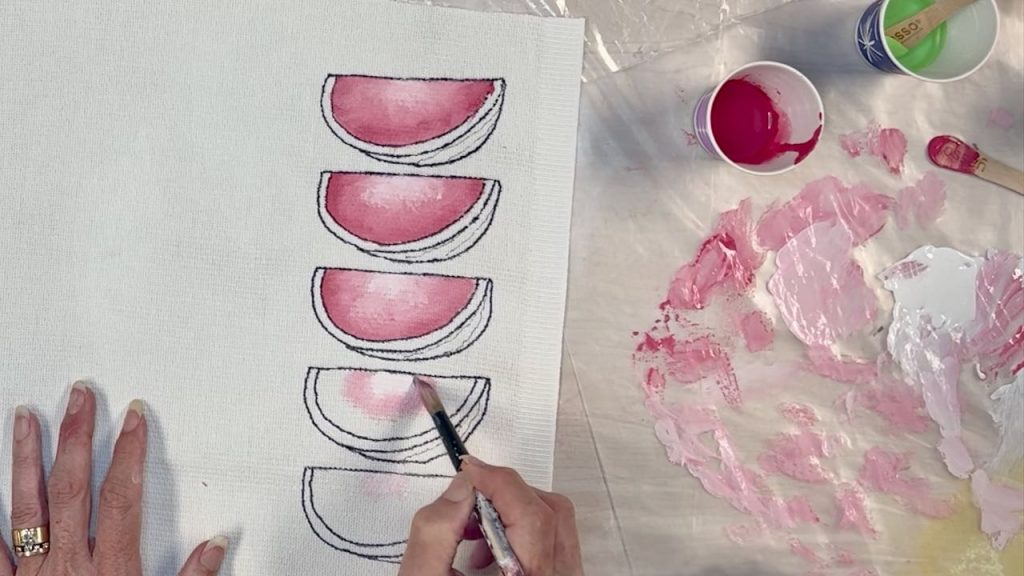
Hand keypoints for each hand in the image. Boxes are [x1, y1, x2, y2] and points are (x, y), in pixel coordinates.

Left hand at [3, 382, 226, 575]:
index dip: (129, 452)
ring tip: (27, 418)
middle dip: (77, 436)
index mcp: (112, 568)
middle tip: (79, 398)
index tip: (135, 418)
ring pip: (28, 504)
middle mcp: (69, 563)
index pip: (121, 495)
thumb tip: (216, 546)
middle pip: (73, 487)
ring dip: (27, 457)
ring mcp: (34, 572)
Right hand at [398, 456, 582, 575]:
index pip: (531, 516)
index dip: (499, 482)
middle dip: (506, 496)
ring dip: (515, 514)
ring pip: (557, 527)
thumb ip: (436, 530)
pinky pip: (555, 545)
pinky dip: (524, 534)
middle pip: (551, 515)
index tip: (469, 469)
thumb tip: (464, 486)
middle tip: (465, 501)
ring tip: (471, 536)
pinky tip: (487, 556)